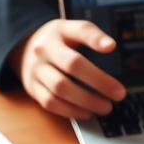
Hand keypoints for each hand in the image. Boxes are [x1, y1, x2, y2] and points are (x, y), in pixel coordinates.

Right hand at [9, 19, 125, 118]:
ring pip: (60, 88)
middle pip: (72, 64)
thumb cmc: (57, 42)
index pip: (80, 31)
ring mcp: (36, 70)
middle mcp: (44, 49)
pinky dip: (71, 111)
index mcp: (59, 32)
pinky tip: (88, 113)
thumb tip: (111, 45)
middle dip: (99, 81)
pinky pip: (51, 103)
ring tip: (106, 107)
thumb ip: (91, 35)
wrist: (23, 49)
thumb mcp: (71, 30)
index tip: (112, 47)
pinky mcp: (32, 88)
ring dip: (86, 100)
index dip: (96, 39)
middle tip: (119, 93)